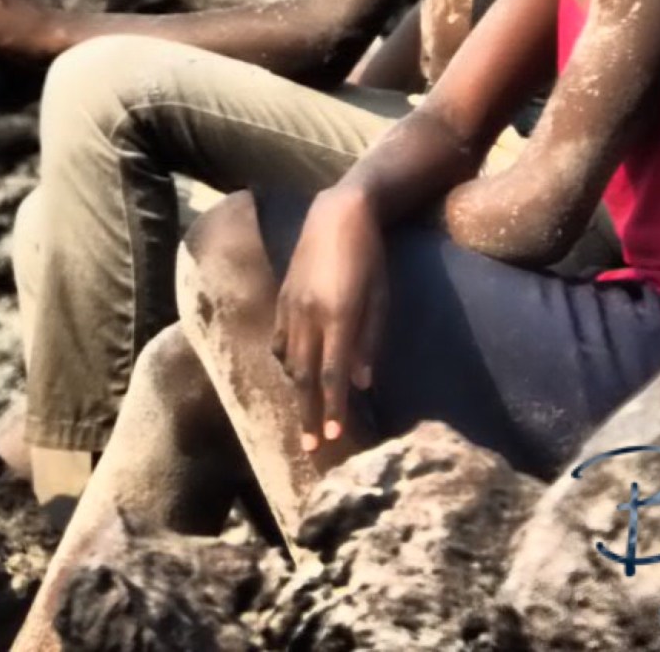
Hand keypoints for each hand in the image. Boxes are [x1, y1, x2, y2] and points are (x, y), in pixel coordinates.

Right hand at [271, 184, 387, 451]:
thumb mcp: (380, 296)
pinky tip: (293, 373)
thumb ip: (370, 340)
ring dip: (295, 392)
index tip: (334, 437)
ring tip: (304, 419)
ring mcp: (290, 307)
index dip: (333, 407)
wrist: (337, 214)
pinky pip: (279, 340)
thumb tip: (361, 383)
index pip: (332, 373)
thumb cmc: (370, 255)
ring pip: (287, 361)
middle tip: (311, 446)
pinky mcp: (282, 298)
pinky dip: (285, 362)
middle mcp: (308, 316)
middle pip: (304, 376)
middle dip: (308, 413)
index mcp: (338, 316)